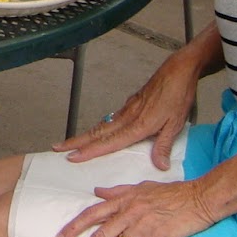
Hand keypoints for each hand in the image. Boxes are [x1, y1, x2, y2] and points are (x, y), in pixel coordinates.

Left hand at [55, 177, 215, 236]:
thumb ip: (118, 191)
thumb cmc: (172, 192)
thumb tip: (97, 192)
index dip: (73, 228)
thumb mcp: (141, 186)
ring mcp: (143, 226)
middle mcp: (129, 213)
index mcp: (123, 200)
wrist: (200, 197)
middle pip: (99, 236)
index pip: (91, 214)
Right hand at [56, 55, 196, 167]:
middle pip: (97, 132)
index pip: (109, 142)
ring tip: (70, 143)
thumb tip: (159, 165)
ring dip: (84, 135)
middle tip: (57, 148)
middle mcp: (128, 117)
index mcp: (138, 125)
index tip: (72, 157)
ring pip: (101, 125)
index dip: (90, 151)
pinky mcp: (130, 104)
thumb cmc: (178, 95)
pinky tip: (98, 130)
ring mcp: (127, 109)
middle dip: (76, 142)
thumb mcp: (176, 124)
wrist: (178, 70)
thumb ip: (164, 145)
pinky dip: (98, 127)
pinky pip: (110, 119)